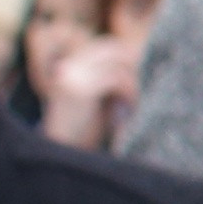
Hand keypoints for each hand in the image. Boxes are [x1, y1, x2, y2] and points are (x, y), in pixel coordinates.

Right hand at [42, 32, 142, 150]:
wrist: (57, 157)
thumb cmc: (82, 133)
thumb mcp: (97, 100)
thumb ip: (110, 80)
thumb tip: (140, 63)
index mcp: (70, 66)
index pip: (106, 46)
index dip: (128, 56)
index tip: (144, 73)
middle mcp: (69, 66)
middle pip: (113, 49)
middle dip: (134, 65)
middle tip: (145, 86)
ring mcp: (72, 75)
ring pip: (118, 65)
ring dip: (133, 85)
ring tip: (133, 106)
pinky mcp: (79, 90)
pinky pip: (116, 80)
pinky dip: (128, 93)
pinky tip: (127, 112)